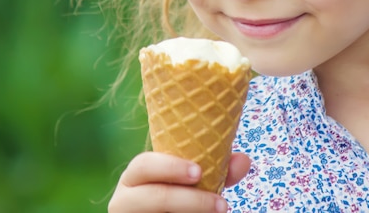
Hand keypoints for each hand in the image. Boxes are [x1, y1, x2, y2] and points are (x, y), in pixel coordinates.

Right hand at [108, 152, 250, 212]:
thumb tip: (243, 160)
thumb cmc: (176, 195)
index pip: (143, 165)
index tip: (199, 172)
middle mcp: (126, 199)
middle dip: (188, 200)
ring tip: (219, 212)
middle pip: (152, 198)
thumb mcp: (190, 182)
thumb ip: (215, 171)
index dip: (170, 167)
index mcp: (135, 176)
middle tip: (221, 204)